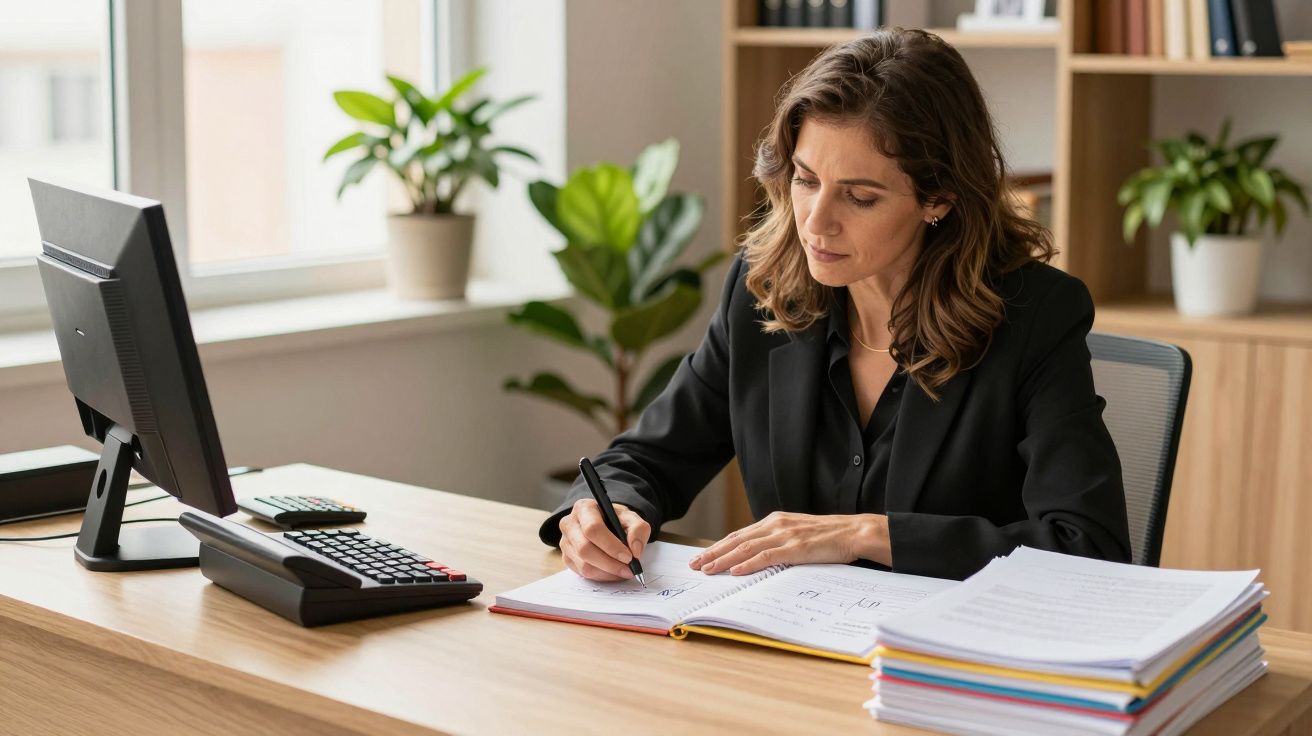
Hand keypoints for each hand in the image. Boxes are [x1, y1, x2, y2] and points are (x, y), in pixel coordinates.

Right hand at [558, 499, 651, 581]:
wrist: (607, 525)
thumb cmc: (616, 520)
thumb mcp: (631, 518)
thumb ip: (638, 529)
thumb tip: (635, 550)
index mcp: (584, 508)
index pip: (593, 529)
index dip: (611, 545)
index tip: (628, 556)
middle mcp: (569, 524)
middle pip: (585, 549)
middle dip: (610, 563)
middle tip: (629, 569)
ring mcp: (565, 542)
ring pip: (584, 565)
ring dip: (607, 572)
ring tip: (623, 571)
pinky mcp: (566, 558)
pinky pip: (583, 573)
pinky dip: (601, 576)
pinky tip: (613, 572)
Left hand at [690, 512, 889, 575]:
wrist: (854, 531)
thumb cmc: (828, 536)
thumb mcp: (797, 534)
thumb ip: (777, 541)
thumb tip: (757, 556)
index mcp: (774, 521)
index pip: (739, 534)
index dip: (718, 546)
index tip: (702, 556)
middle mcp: (775, 525)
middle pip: (737, 540)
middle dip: (713, 553)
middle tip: (695, 565)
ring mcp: (785, 535)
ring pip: (746, 548)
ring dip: (724, 559)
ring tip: (707, 569)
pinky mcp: (795, 547)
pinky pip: (766, 556)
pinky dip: (748, 564)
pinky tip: (735, 571)